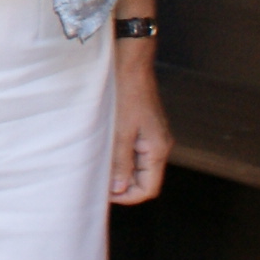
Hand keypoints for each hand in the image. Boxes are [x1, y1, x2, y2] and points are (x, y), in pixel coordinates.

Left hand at [111, 61, 171, 203]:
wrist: (131, 63)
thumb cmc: (126, 93)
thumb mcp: (120, 131)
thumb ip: (120, 162)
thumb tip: (119, 189)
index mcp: (158, 150)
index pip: (149, 189)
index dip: (127, 196)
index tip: (105, 193)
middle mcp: (160, 146)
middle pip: (145, 180)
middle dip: (123, 185)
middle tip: (98, 181)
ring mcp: (154, 137)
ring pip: (139, 166)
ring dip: (121, 170)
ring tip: (99, 166)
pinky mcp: (145, 128)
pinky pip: (136, 151)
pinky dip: (122, 156)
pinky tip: (105, 151)